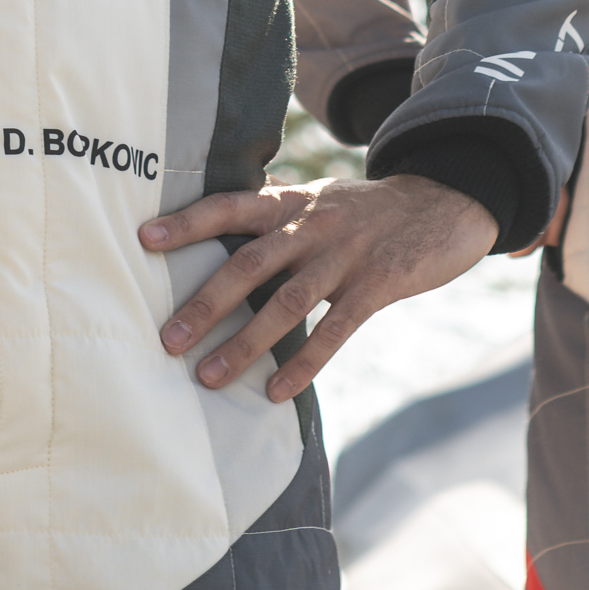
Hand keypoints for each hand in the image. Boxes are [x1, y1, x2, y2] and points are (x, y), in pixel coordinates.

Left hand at [143, 173, 493, 401]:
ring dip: (246, 343)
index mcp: (292, 201)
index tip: (143, 238)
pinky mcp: (379, 284)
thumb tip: (220, 215)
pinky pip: (336, 329)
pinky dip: (305, 362)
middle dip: (206, 303)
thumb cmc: (367, 208)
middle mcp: (313, 224)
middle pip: (250, 262)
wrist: (445, 201)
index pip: (230, 205)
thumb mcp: (319, 197)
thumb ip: (275, 209)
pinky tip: (277, 392)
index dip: (188, 220)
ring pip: (288, 302)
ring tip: (209, 378)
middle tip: (167, 340)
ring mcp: (346, 255)